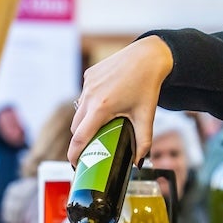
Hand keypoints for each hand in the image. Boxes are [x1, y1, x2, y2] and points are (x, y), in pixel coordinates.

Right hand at [67, 36, 173, 165]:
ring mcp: (87, 84)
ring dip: (85, 121)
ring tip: (100, 125)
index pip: (80, 138)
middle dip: (81, 139)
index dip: (74, 155)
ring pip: (79, 110)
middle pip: (76, 127)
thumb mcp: (146, 116)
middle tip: (92, 147)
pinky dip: (90, 104)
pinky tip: (106, 102)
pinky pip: (84, 95)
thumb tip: (138, 162)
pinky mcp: (89, 75)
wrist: (148, 57)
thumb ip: (143, 142)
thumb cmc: (148, 86)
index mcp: (102, 108)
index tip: (75, 165)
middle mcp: (90, 95)